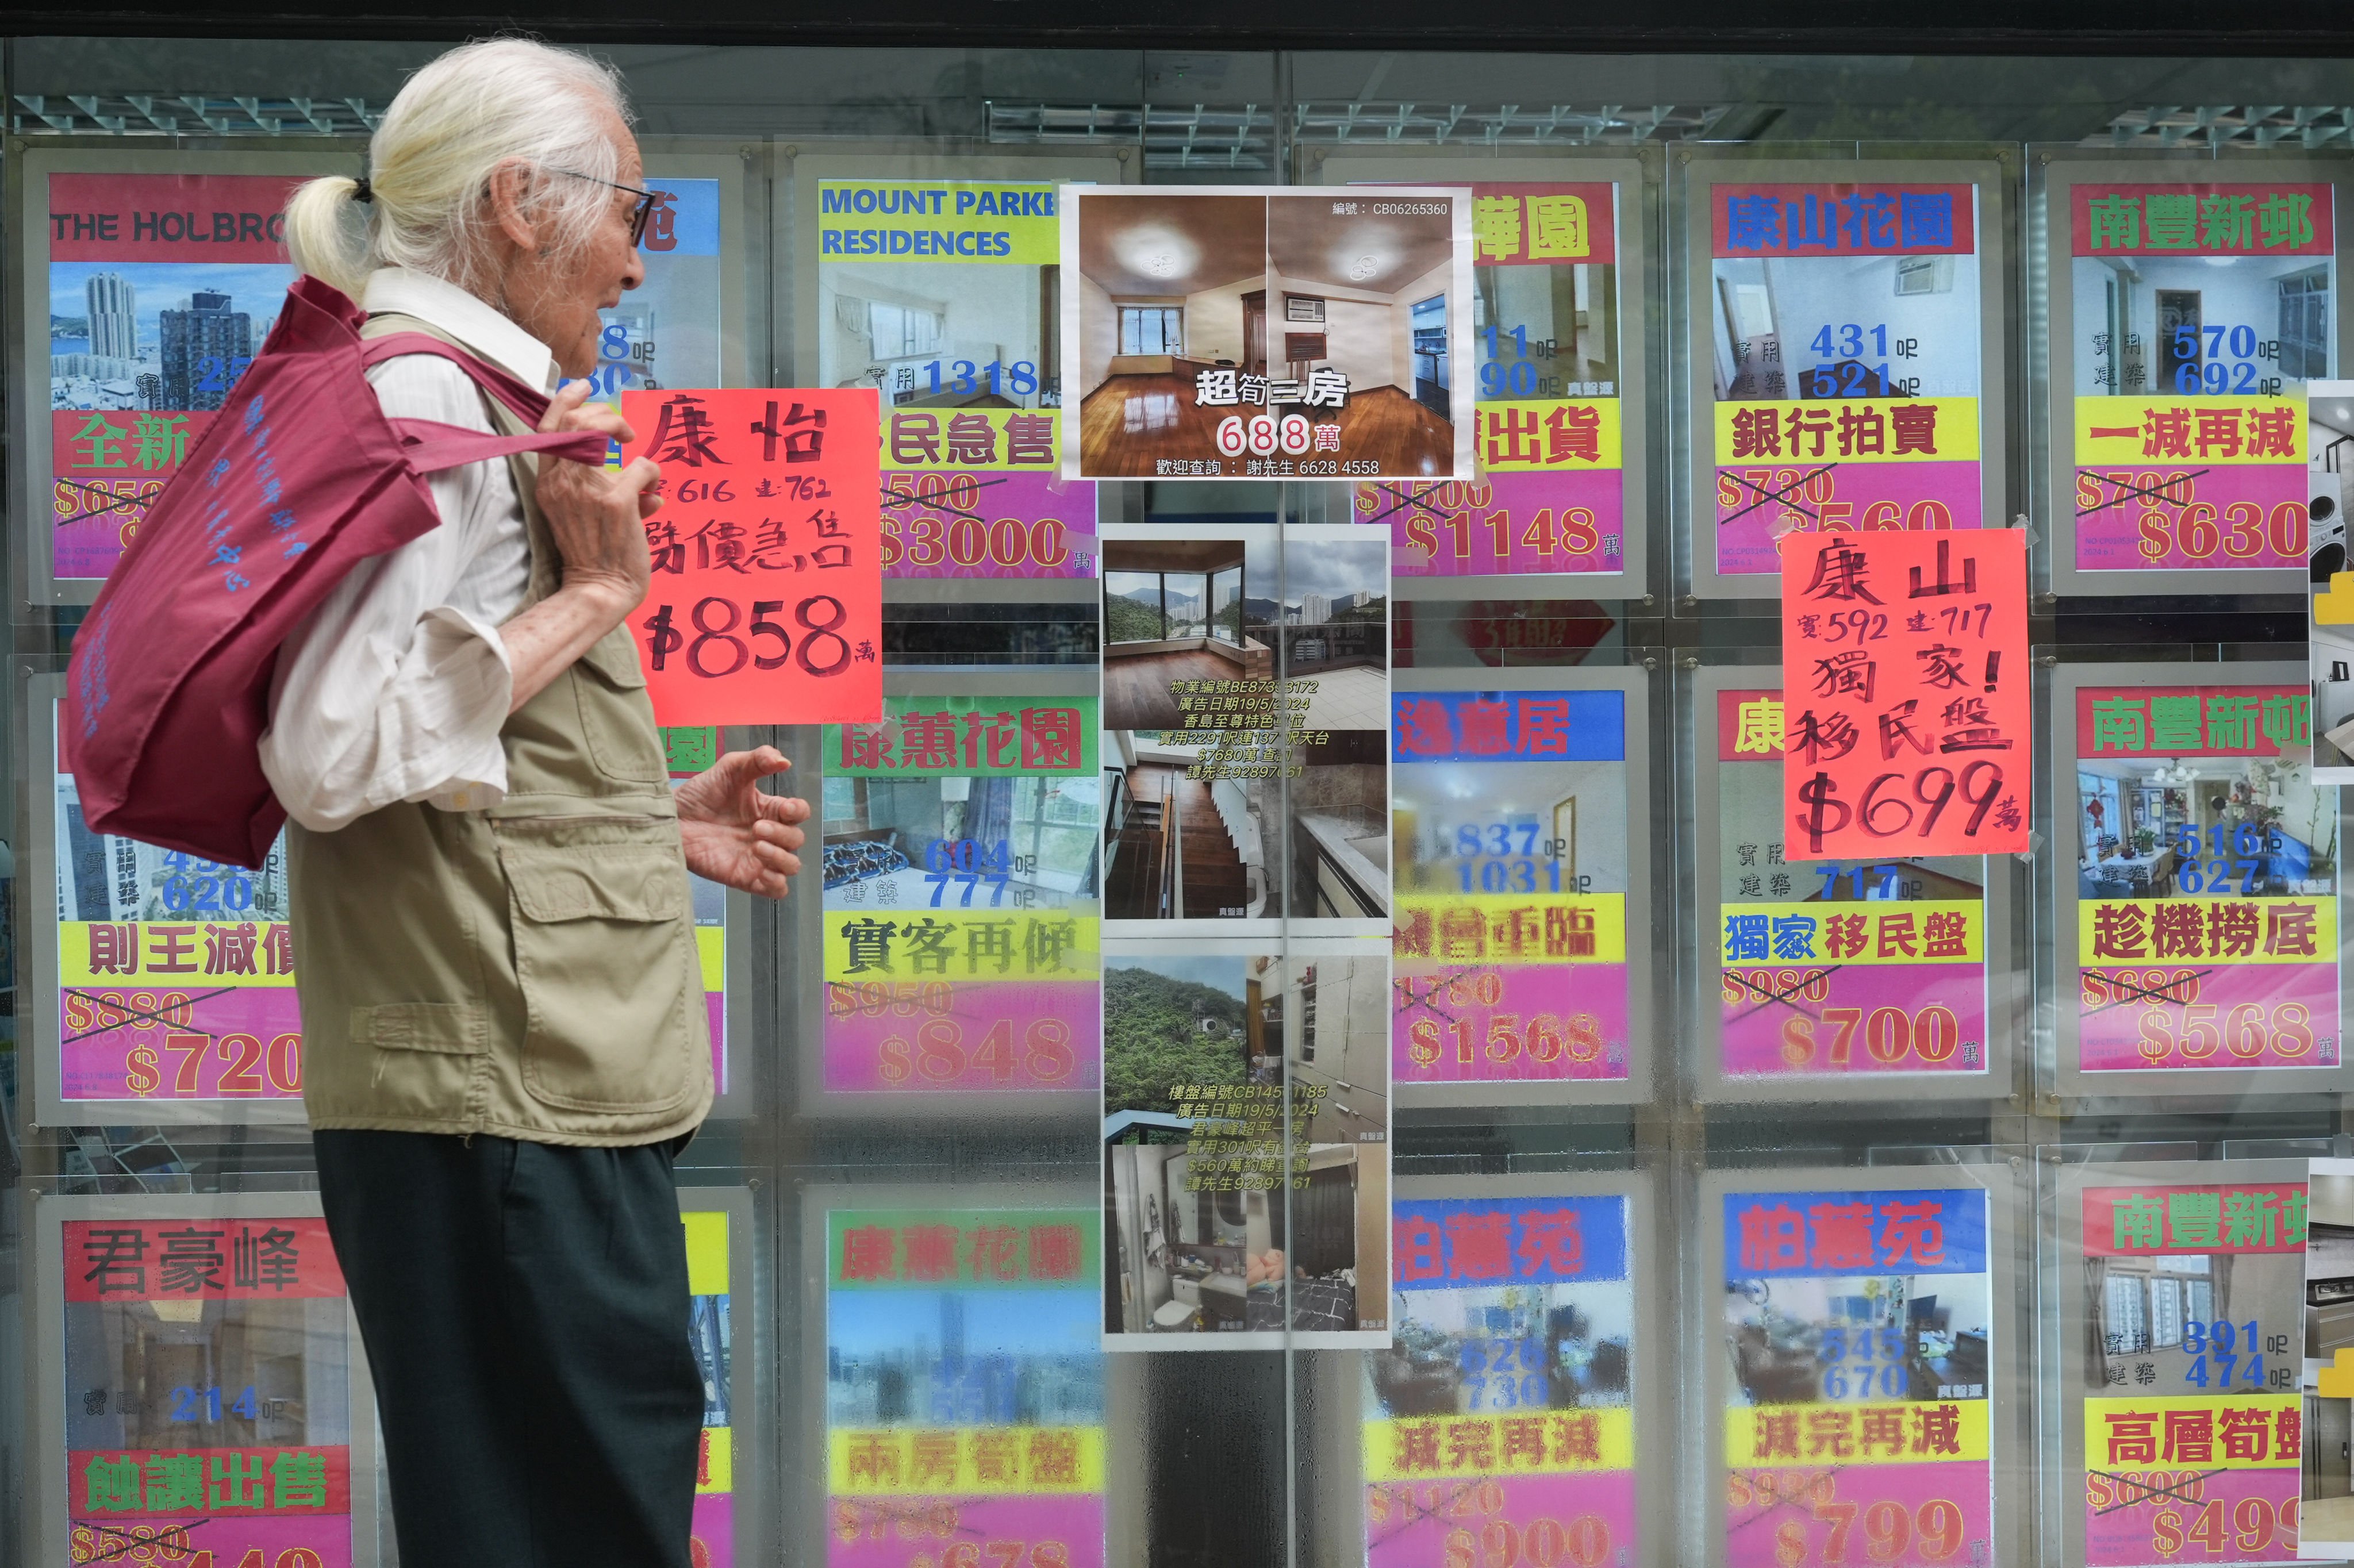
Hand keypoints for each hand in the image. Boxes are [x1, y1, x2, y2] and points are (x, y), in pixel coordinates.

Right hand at [535, 380, 661, 616]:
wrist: (599, 591)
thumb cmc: (594, 554)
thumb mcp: (581, 514)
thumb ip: (600, 487)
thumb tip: (643, 476)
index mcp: (548, 484)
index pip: (547, 429)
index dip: (565, 400)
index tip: (584, 387)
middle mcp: (561, 483)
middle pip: (571, 421)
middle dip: (600, 411)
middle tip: (621, 425)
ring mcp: (586, 490)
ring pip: (597, 432)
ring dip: (621, 430)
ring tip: (634, 446)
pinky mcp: (615, 502)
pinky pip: (641, 468)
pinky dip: (652, 475)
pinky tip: (654, 495)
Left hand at [674, 746, 809, 897]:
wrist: (671, 819)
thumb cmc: (700, 794)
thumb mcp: (730, 769)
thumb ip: (758, 760)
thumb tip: (784, 761)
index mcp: (768, 810)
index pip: (799, 813)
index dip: (798, 811)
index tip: (785, 807)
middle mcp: (768, 835)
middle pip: (796, 839)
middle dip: (781, 834)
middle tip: (755, 828)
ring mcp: (757, 859)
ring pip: (791, 866)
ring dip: (781, 857)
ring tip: (757, 846)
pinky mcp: (744, 878)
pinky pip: (776, 889)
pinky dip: (777, 883)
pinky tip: (762, 871)